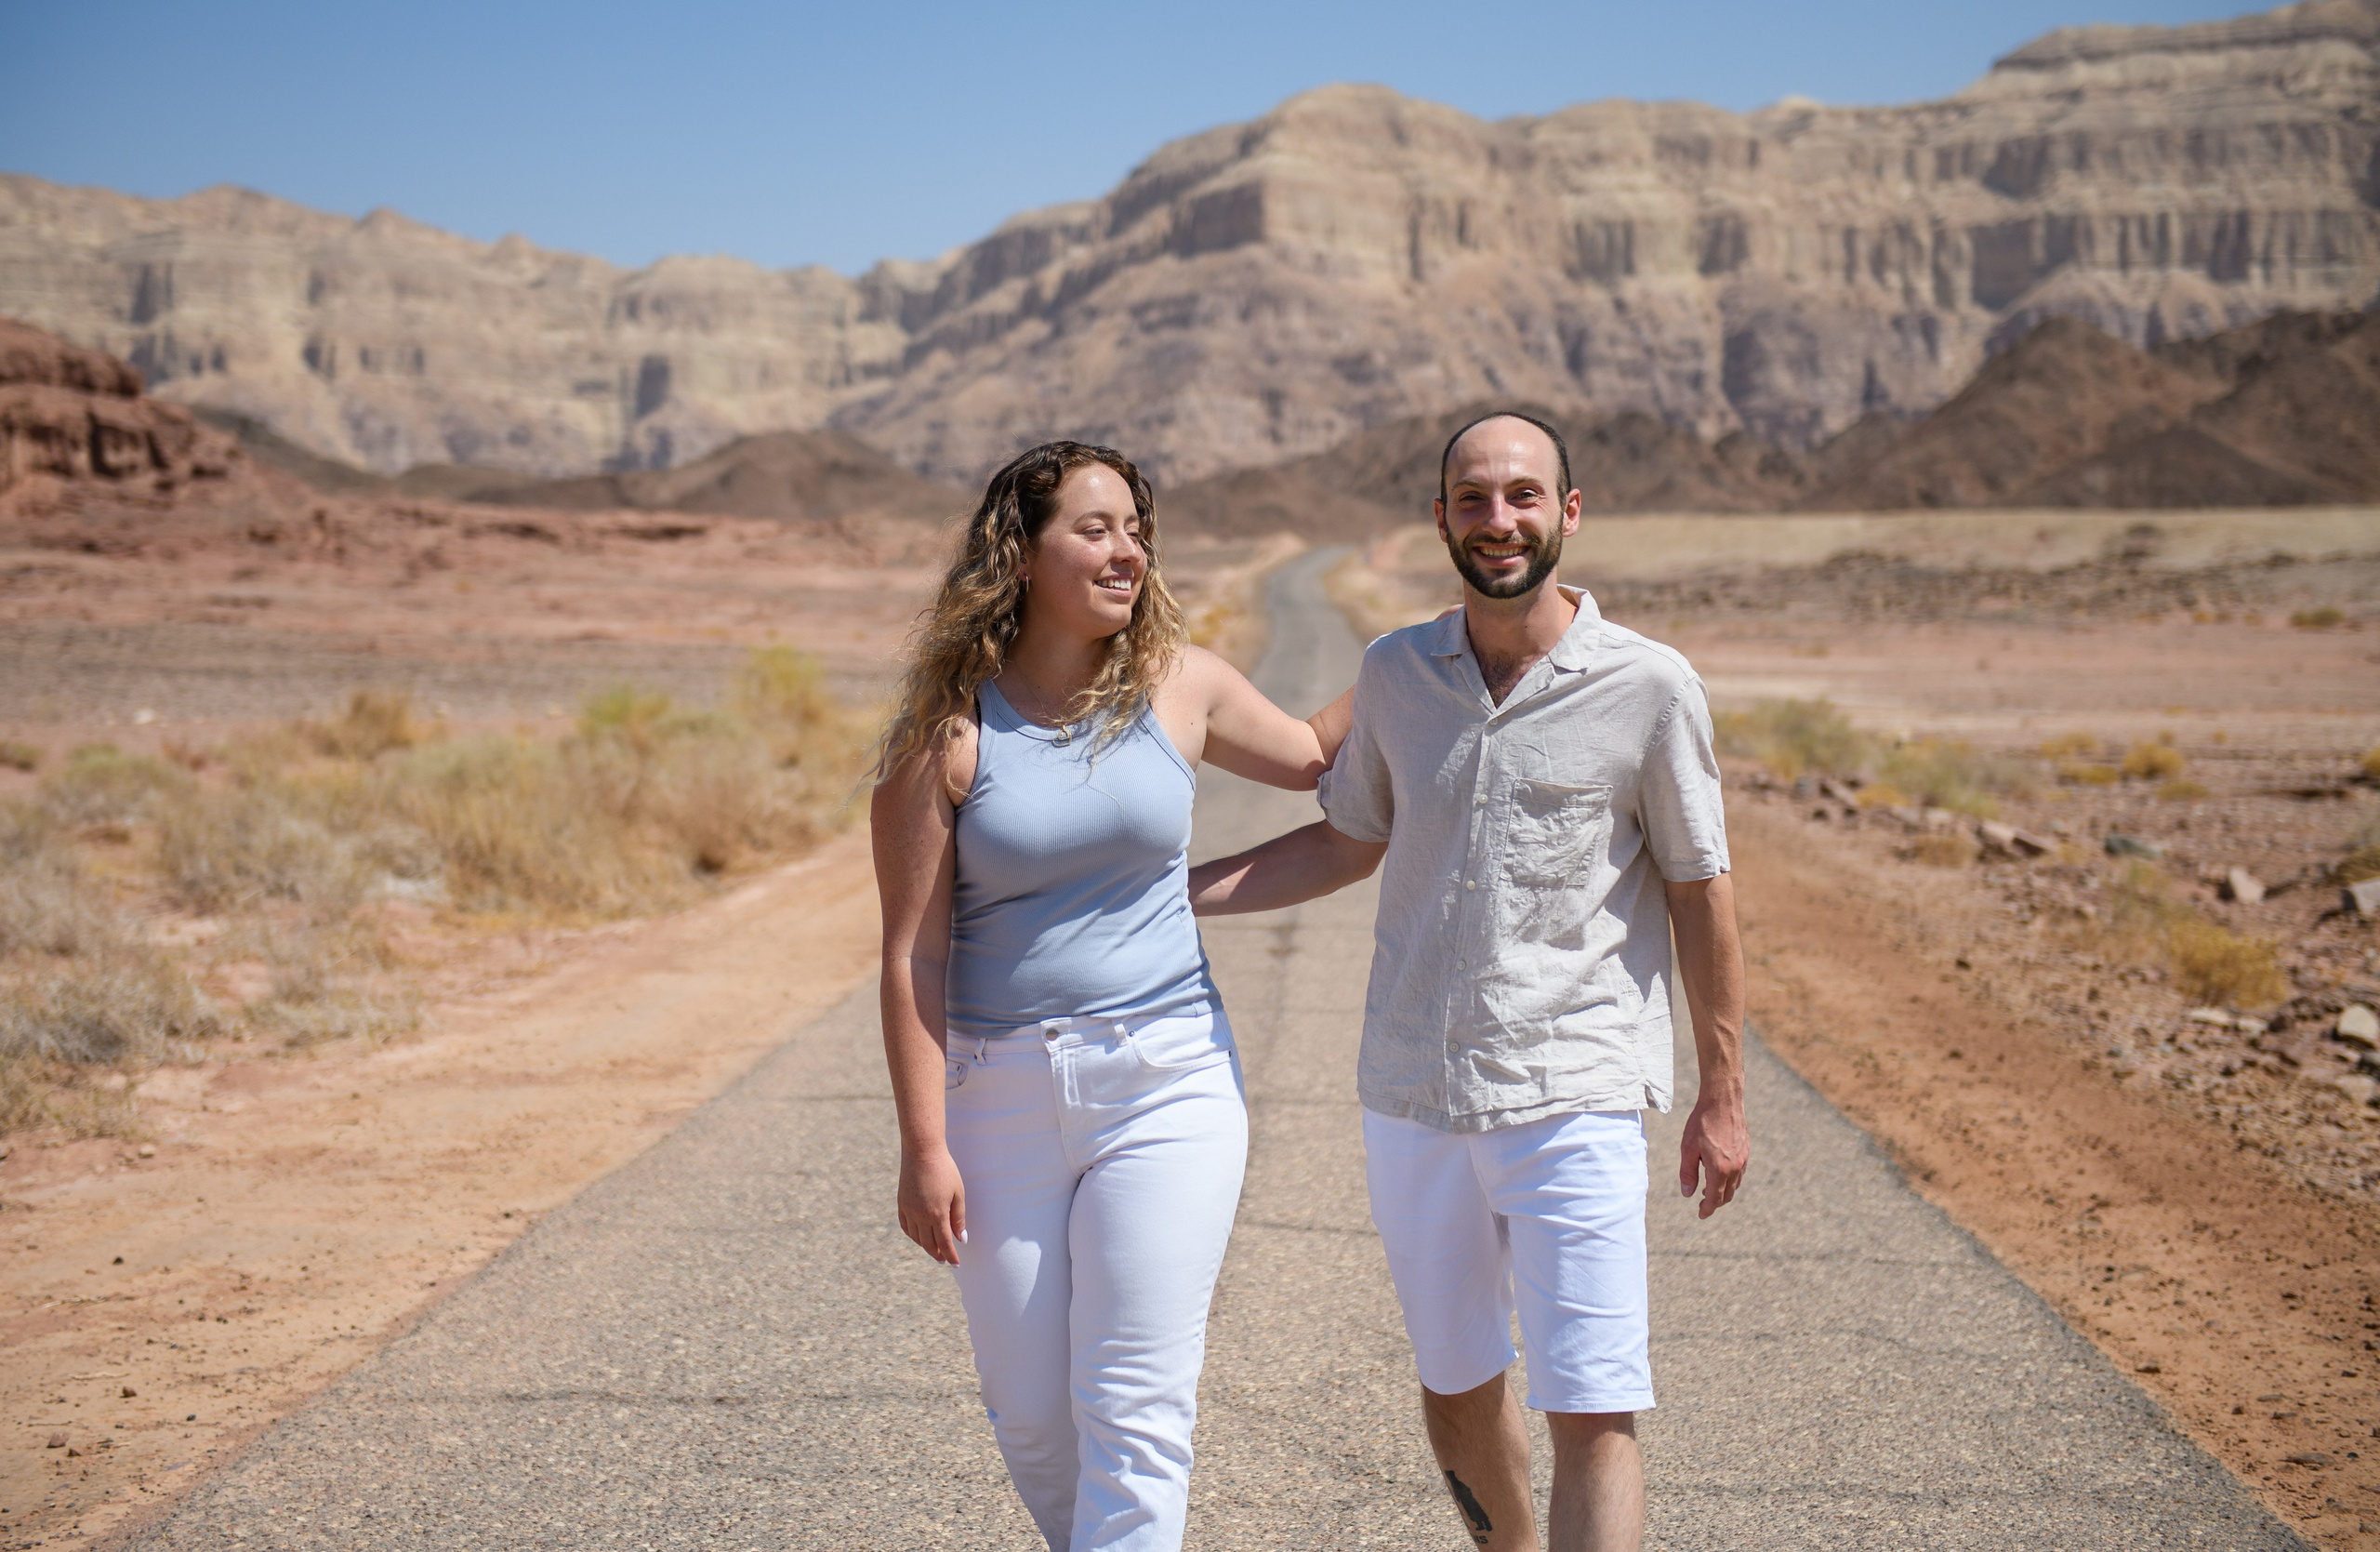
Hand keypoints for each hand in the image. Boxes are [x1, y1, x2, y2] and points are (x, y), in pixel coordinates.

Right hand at [897, 1144, 966, 1263]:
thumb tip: (962, 1239)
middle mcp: (920, 1216)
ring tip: (935, 1250)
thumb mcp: (958, 1193)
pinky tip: (919, 1236)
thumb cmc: (945, 1170)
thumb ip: (959, 1218)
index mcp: (936, 1214)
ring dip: (926, 1246)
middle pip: (928, 1244)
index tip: (956, 1264)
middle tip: (945, 1260)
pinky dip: (913, 1235)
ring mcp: (908, 1210)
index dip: (951, 1255)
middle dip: (938, 1254)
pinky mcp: (901, 1203)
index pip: (944, 1243)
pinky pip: (905, 1226)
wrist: (922, 1152)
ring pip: (916, 1237)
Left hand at [1677, 1094, 1747, 1219]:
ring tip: (1710, 1191)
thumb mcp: (1688, 1148)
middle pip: (1727, 1195)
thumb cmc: (1702, 1123)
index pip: (1714, 1198)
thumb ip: (1688, 1173)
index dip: (1707, 1209)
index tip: (1701, 1215)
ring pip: (1735, 1184)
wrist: (1723, 1101)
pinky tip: (1720, 1174)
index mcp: (1719, 1169)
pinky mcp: (1746, 1150)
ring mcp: (1743, 1159)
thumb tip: (1687, 1194)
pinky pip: (1740, 1173)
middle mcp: (1735, 1167)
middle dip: (1715, 1203)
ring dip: (1724, 1192)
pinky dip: (1730, 1180)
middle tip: (1703, 1205)